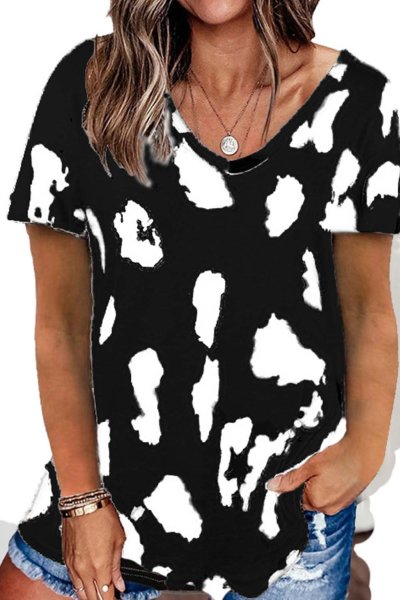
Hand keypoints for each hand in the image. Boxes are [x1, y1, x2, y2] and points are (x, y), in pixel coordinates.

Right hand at [61, 500, 126, 599]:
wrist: (82, 502)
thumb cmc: (102, 515)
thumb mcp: (119, 540)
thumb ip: (117, 566)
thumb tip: (120, 584)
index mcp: (100, 566)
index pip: (106, 596)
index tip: (118, 598)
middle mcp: (84, 570)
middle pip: (92, 598)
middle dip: (102, 599)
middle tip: (111, 595)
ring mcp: (73, 566)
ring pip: (80, 592)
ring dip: (90, 596)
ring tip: (100, 594)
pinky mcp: (66, 559)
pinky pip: (72, 581)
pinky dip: (80, 587)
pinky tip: (87, 585)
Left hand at [265, 433, 385, 514]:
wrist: (364, 453)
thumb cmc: (339, 458)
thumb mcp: (309, 466)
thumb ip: (290, 479)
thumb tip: (271, 487)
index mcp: (315, 501)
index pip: (296, 500)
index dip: (297, 486)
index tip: (303, 475)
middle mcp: (328, 509)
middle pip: (308, 500)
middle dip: (308, 487)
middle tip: (317, 471)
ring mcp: (340, 506)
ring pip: (321, 499)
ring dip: (320, 487)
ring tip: (328, 472)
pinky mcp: (348, 501)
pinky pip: (333, 498)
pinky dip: (331, 488)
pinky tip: (335, 475)